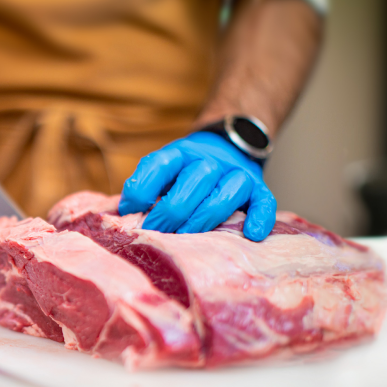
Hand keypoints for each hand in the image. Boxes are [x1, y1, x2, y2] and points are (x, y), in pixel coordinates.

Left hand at [119, 132, 276, 240]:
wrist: (226, 148)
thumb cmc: (184, 173)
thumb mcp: (160, 172)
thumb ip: (142, 188)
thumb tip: (122, 213)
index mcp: (179, 154)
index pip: (160, 164)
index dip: (143, 188)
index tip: (132, 210)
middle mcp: (209, 161)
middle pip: (194, 181)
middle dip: (171, 211)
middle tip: (156, 233)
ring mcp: (235, 174)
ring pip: (225, 193)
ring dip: (204, 218)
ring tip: (186, 238)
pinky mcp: (258, 189)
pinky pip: (264, 202)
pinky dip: (260, 217)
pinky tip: (251, 234)